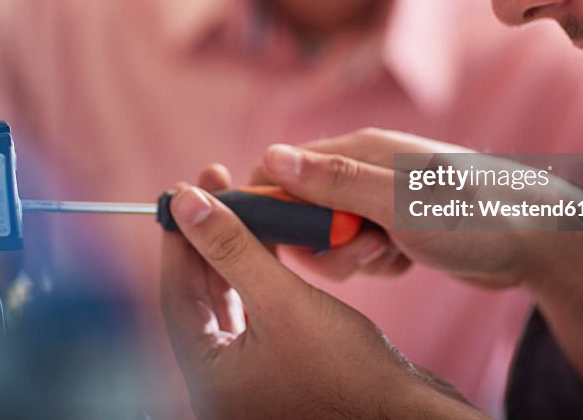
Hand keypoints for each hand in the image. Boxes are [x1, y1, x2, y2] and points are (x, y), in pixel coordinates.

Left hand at [159, 171, 483, 418]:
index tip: (185, 189)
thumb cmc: (347, 370)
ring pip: (230, 300)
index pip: (176, 294)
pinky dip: (260, 275)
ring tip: (245, 204)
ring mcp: (251, 377)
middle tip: (215, 185)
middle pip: (201, 295)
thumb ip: (232, 249)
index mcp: (207, 377)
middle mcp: (222, 381)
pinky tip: (271, 242)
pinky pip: (256, 312)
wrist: (407, 413)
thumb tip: (186, 203)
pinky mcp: (280, 368)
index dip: (181, 237)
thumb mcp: (282, 301)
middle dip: (209, 237)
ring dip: (236, 252)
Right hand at [249, 128, 582, 397]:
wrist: (539, 242)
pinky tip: (407, 260)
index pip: (283, 166)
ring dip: (353, 257)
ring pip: (333, 235)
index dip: (272, 204)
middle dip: (322, 242)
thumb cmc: (473, 217)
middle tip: (363, 252)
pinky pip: (362, 249)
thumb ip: (333, 183)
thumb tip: (271, 156)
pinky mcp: (397, 225)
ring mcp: (382, 198)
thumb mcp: (396, 204)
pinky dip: (378, 263)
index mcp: (358, 150)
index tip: (285, 240)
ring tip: (391, 255)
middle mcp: (365, 169)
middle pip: (304, 208)